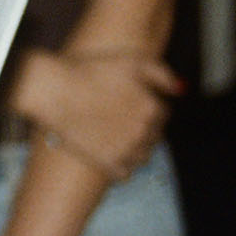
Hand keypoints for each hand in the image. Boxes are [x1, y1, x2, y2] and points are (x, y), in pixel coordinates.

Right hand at [15, 50, 182, 179]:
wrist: (55, 90)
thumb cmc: (91, 71)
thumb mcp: (131, 62)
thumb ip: (161, 74)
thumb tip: (180, 90)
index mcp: (152, 108)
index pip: (162, 114)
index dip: (146, 107)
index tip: (129, 104)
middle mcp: (143, 132)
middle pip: (154, 137)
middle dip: (141, 128)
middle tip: (119, 119)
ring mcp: (126, 150)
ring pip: (143, 157)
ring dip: (134, 149)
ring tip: (115, 137)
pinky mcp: (107, 163)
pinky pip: (125, 173)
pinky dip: (121, 166)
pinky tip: (108, 153)